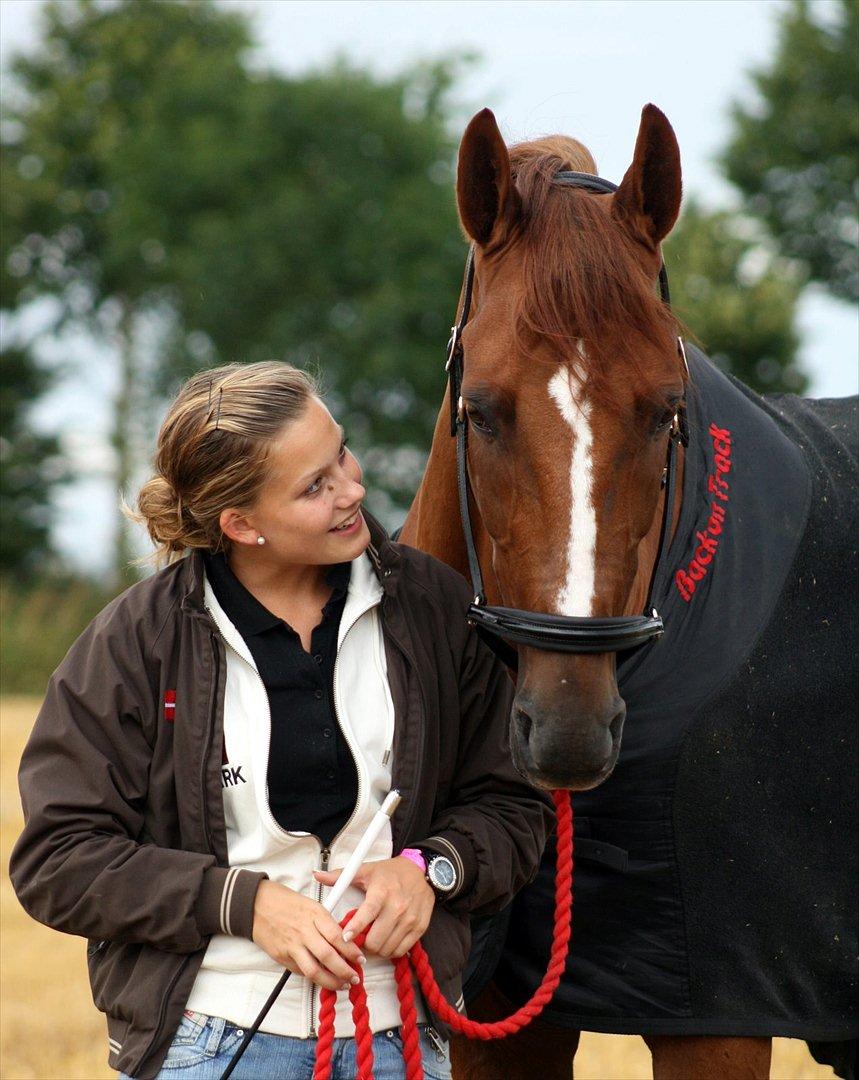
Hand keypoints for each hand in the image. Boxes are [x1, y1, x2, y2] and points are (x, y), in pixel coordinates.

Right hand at [251, 880, 365, 990]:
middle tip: (354, 978)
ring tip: (342, 985)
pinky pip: (300, 971)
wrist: (256, 904)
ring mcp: (292, 945)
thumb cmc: (285, 901)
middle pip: (328, 957)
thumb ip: (326, 922)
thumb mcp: (311, 904)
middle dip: (345, 971)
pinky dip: (313, 977)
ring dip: (331, 981)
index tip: (360, 959)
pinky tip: (322, 979)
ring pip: (314, 971)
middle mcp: (304, 931)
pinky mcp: (281, 956)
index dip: (351, 951)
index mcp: (315, 914)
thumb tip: (343, 940)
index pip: (338, 937)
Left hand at [313, 856, 434, 958]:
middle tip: (358, 941)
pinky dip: (391, 950)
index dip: (354, 929)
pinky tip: (386, 941)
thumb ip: (341, 876)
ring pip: (387, 948)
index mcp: (381, 891)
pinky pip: (401, 950)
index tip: (344, 937)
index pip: (366, 914)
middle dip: (363, 944)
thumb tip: (318, 876)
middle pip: (375, 939)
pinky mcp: (419, 927)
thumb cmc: (391, 873)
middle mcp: (397, 906)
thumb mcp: (366, 871)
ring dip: (376, 949)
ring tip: (371, 940)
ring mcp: (410, 919)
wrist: (420, 872)